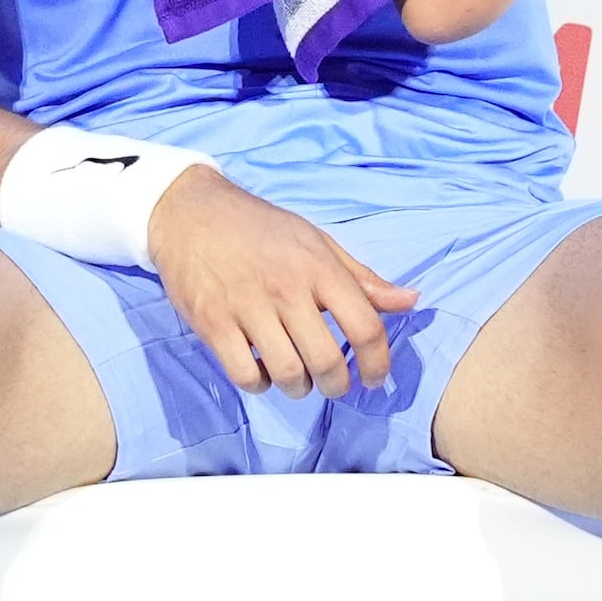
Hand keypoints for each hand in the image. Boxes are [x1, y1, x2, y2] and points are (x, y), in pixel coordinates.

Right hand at [143, 169, 421, 397]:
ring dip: (300, 388)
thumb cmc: (260, 228)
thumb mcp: (317, 242)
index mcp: (318, 267)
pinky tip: (263, 372)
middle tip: (334, 384)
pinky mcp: (212, 323)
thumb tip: (411, 301)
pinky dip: (260, 384)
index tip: (375, 378)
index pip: (365, 326)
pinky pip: (245, 374)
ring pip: (287, 373)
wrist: (190, 212)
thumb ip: (363, 278)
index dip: (378, 363)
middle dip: (337, 384)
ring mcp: (246, 307)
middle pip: (326, 359)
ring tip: (300, 380)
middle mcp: (286, 288)